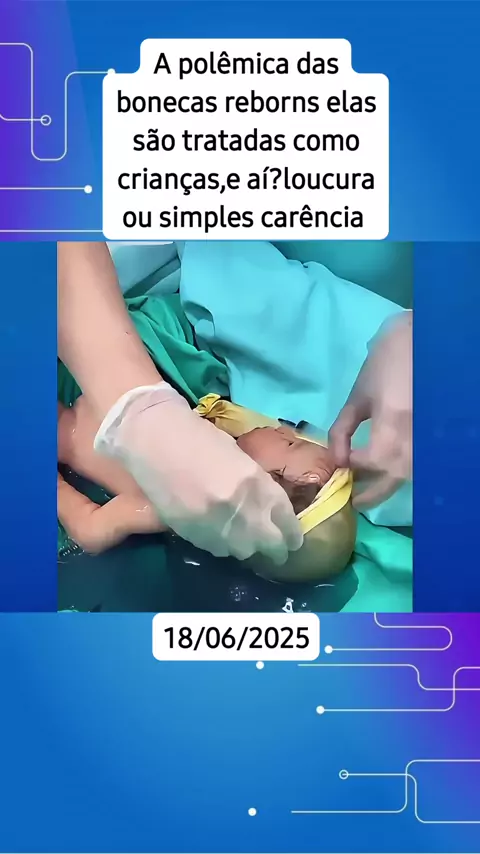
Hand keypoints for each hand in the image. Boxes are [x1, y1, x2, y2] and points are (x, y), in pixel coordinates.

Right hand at [94, 383, 302, 562]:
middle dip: (275, 549)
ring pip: (242, 551)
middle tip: (276, 549)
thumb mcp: (239, 458)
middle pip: (269, 545)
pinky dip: (222, 545)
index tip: (293, 540)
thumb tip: (266, 512)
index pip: (286, 522)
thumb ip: (256, 487)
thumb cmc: (196, 438)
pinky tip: (220, 534)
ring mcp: (215, 524)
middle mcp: (241, 508)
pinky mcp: (191, 533)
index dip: (292, 535)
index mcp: (257, 483)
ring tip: (245, 540)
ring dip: (246, 547)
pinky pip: (216, 549)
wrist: (152, 438)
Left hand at [329, 312, 411, 508]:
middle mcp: (413, 432)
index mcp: (392, 420)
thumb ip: (342, 430)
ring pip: (410, 473)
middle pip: (395, 477)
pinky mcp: (430, 433)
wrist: (419, 344)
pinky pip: (418, 461)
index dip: (355, 466)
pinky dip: (403, 472)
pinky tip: (388, 473)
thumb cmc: (383, 366)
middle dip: (374, 493)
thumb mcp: (357, 398)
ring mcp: (425, 433)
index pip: (372, 460)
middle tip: (356, 501)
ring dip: (389, 485)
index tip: (343, 466)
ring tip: (370, 489)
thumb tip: (337, 461)